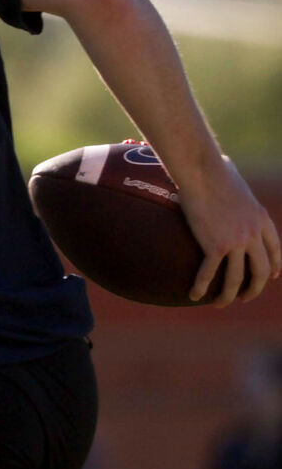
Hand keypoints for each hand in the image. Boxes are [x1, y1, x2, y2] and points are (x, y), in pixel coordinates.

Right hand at [179, 161, 280, 306]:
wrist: (202, 171)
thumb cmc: (212, 166)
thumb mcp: (233, 175)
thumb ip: (232, 180)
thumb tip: (220, 167)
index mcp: (260, 218)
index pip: (275, 248)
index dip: (275, 265)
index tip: (272, 277)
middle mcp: (253, 233)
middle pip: (261, 269)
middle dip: (255, 288)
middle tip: (245, 297)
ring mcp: (236, 242)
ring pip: (238, 278)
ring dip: (230, 295)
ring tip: (221, 303)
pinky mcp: (215, 246)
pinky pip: (209, 273)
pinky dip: (202, 287)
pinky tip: (194, 295)